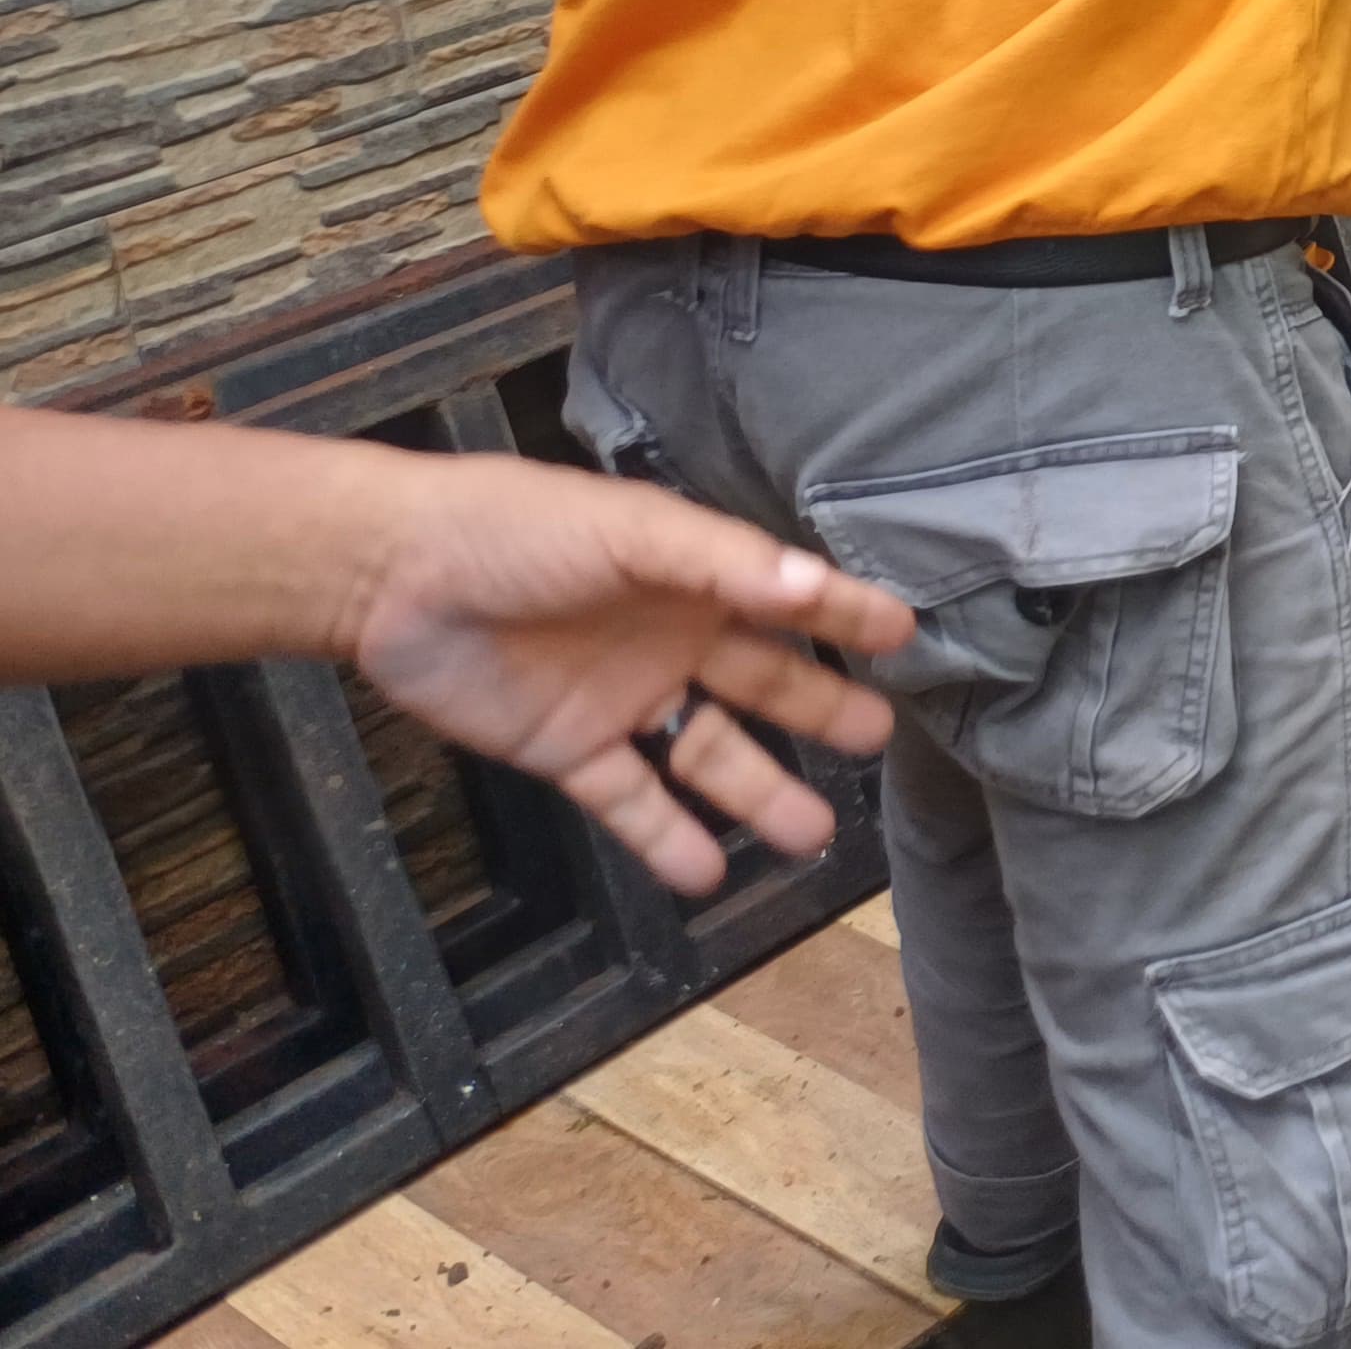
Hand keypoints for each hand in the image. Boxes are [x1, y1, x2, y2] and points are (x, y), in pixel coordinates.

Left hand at [338, 454, 913, 896]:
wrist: (390, 577)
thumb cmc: (515, 529)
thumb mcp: (626, 531)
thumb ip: (721, 561)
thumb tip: (814, 583)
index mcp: (693, 575)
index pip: (788, 598)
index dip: (845, 614)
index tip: (907, 636)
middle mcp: (671, 639)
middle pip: (764, 683)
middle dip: (822, 711)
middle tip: (880, 739)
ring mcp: (623, 699)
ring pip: (708, 754)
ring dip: (758, 794)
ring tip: (813, 836)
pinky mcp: (569, 750)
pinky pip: (632, 801)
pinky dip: (666, 839)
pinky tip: (706, 876)